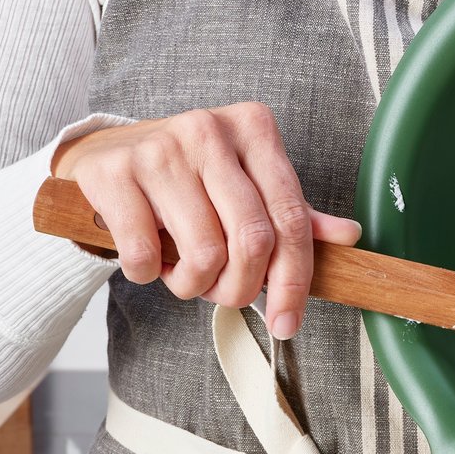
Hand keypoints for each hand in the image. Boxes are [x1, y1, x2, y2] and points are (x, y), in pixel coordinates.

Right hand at [51, 102, 360, 337]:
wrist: (106, 155)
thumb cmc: (188, 178)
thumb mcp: (245, 186)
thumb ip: (292, 212)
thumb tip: (347, 236)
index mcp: (253, 129)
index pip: (290, 220)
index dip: (294, 283)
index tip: (289, 324)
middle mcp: (209, 130)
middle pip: (252, 242)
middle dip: (242, 289)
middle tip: (224, 296)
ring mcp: (160, 148)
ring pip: (203, 255)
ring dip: (194, 286)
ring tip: (184, 273)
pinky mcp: (116, 173)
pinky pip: (146, 255)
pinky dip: (149, 275)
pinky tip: (149, 257)